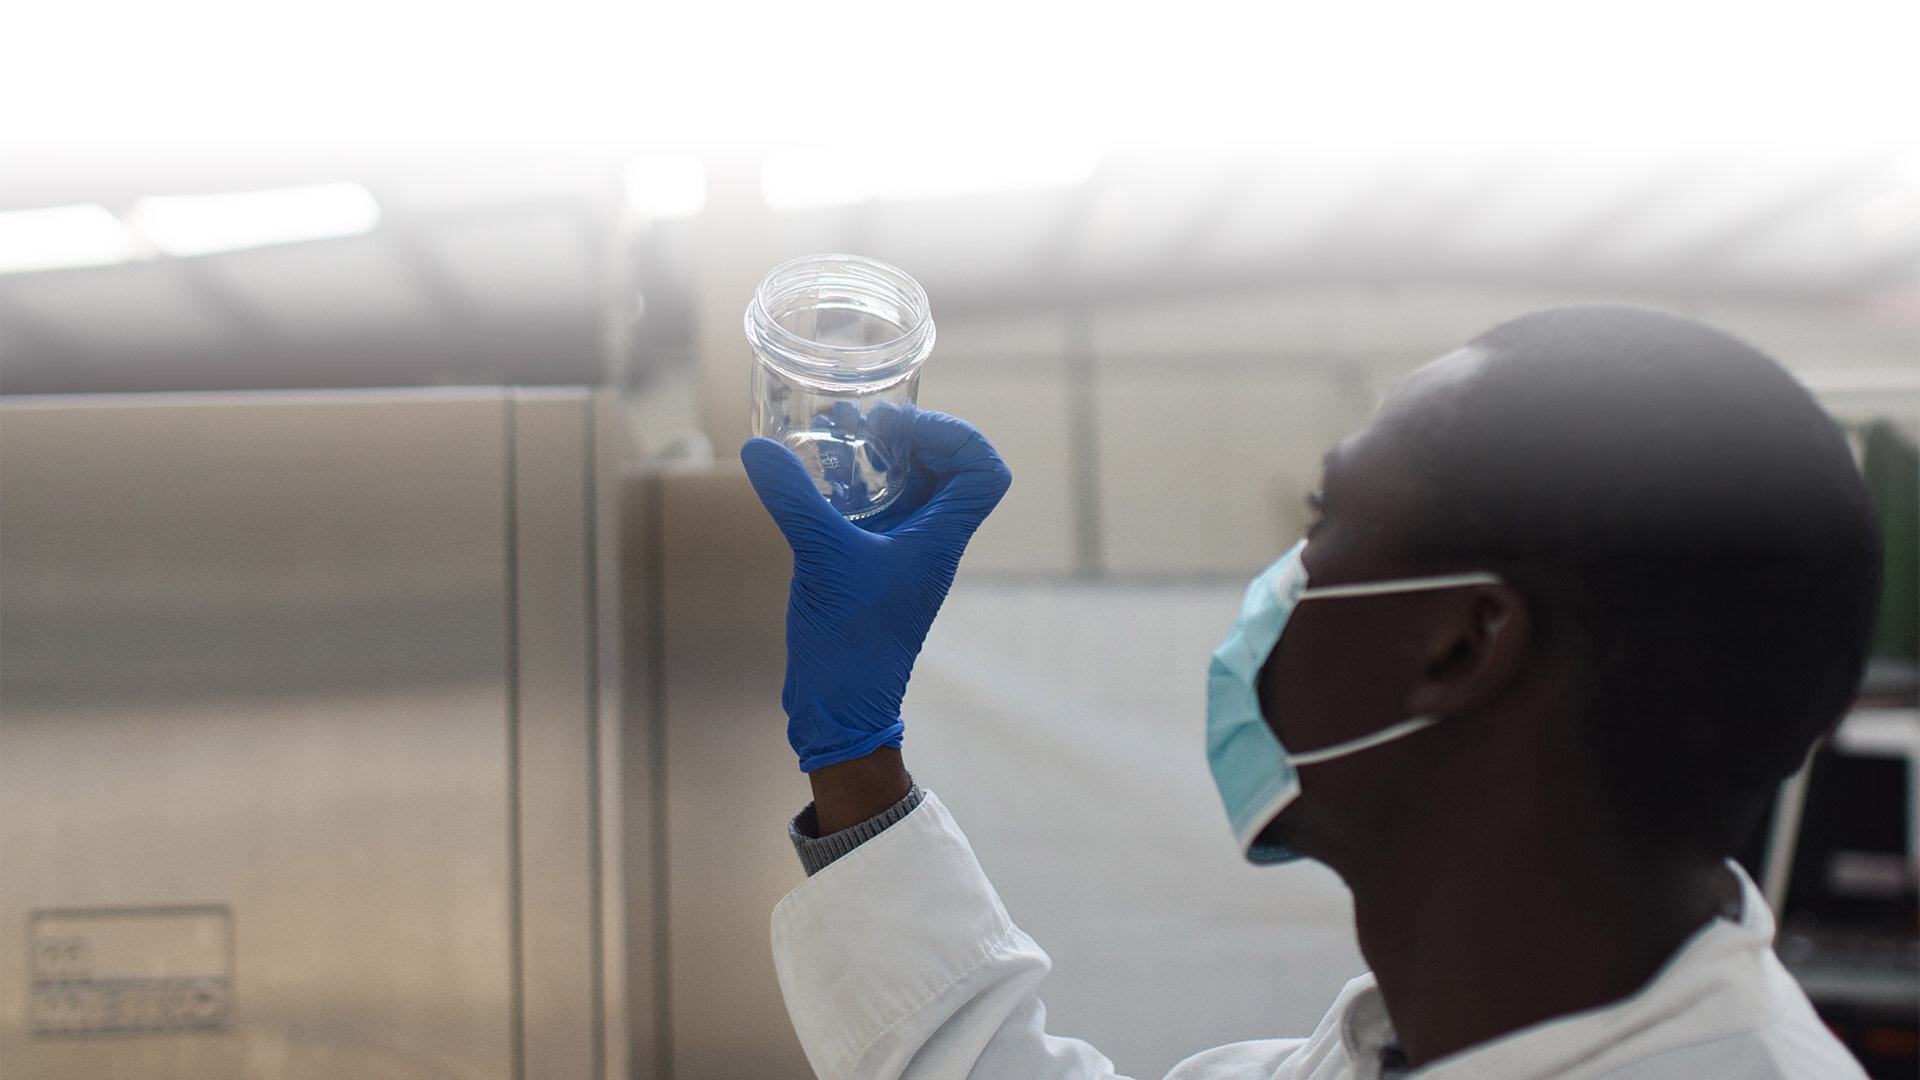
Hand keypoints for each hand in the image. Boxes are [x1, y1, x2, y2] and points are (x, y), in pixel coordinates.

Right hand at [742, 411, 1011, 772]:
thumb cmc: (851, 641)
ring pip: (907, 487)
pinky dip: (853, 484)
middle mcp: (930, 541)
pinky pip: (874, 511)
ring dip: (880, 455)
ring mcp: (901, 554)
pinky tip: (814, 472)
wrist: (841, 707)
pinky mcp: (871, 566)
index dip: (956, 436)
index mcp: (942, 537)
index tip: (902, 429)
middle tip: (868, 423)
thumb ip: (795, 499)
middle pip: (948, 468)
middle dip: (912, 434)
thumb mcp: (822, 557)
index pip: (984, 472)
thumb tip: (757, 448)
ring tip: (840, 429)